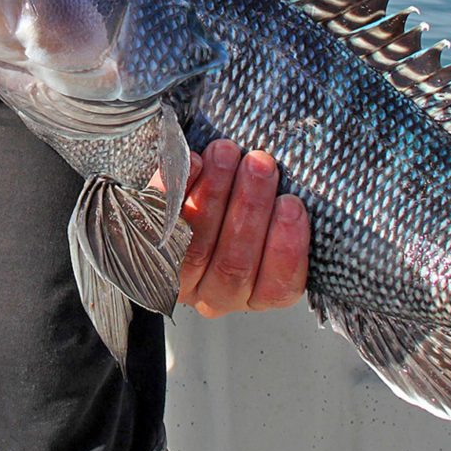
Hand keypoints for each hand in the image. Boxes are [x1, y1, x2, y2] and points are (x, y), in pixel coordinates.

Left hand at [173, 139, 309, 317]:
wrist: (190, 202)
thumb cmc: (245, 208)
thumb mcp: (274, 216)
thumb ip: (285, 210)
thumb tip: (301, 185)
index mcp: (260, 293)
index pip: (278, 286)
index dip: (286, 248)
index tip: (292, 205)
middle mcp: (221, 295)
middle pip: (235, 264)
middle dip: (250, 209)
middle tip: (261, 165)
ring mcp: (182, 281)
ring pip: (196, 247)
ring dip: (214, 195)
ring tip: (226, 154)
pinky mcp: (149, 253)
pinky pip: (159, 227)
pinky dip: (176, 191)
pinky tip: (193, 162)